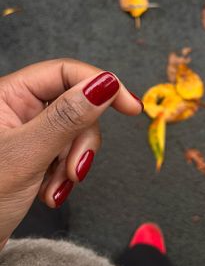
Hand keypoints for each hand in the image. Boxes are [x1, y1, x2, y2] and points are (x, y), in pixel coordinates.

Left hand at [0, 59, 142, 247]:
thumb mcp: (27, 154)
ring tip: (55, 189)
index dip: (102, 84)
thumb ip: (67, 118)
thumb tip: (106, 85)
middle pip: (76, 106)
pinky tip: (51, 192)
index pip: (65, 72)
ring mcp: (31, 130)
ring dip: (73, 163)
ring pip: (76, 132)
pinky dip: (66, 174)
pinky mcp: (38, 151)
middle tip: (76, 169)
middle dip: (81, 141)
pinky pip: (69, 152)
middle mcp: (20, 107)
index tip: (131, 107)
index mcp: (8, 94)